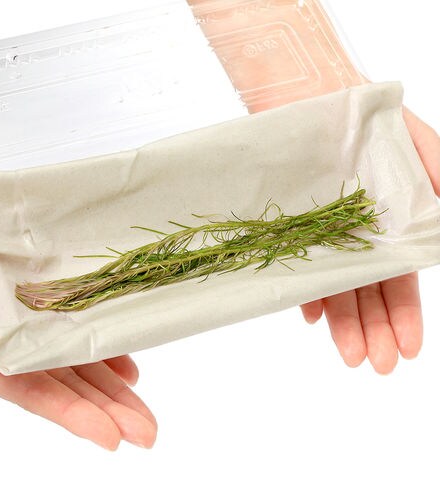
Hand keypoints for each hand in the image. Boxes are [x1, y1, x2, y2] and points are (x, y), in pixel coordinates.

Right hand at [0, 158, 156, 449]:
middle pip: (66, 384)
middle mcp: (17, 336)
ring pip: (81, 360)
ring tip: (143, 410)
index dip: (71, 416)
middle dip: (106, 410)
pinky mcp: (59, 292)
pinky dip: (109, 346)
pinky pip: (87, 325)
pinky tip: (129, 366)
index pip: (33, 392)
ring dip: (113, 386)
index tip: (109, 438)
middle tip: (145, 433)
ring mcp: (41, 317)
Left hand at [301, 110, 439, 373]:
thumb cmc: (377, 122)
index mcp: (392, 228)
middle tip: (375, 366)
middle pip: (368, 292)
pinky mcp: (292, 228)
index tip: (407, 350)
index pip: (401, 281)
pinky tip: (313, 315)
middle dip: (375, 331)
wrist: (319, 96)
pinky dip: (306, 292)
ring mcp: (325, 234)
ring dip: (344, 323)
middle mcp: (359, 237)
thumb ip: (437, 192)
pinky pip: (298, 266)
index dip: (406, 317)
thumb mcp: (425, 152)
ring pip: (335, 286)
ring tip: (350, 355)